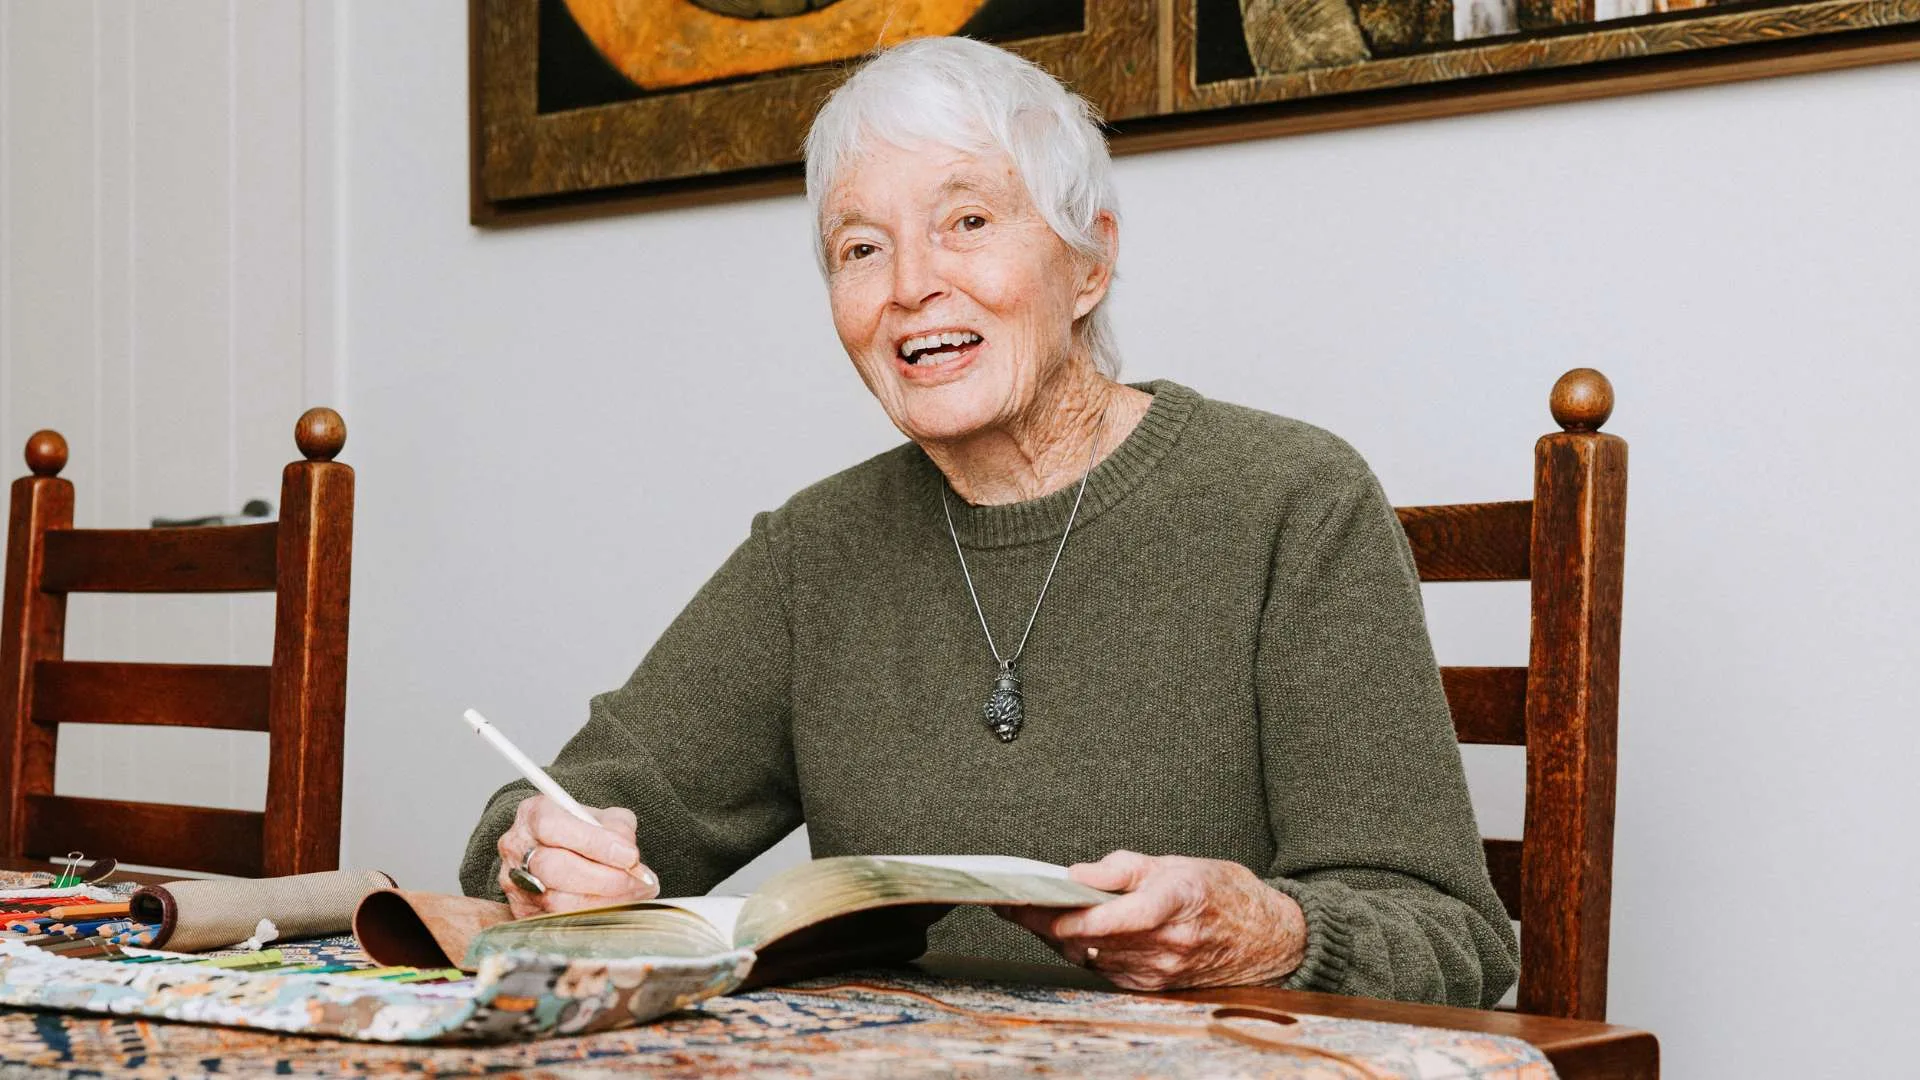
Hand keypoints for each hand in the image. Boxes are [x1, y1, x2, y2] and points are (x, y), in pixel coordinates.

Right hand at [496, 795, 659, 918]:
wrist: (556, 851)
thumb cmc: (581, 832)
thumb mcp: (601, 817)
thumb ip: (617, 828)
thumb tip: (627, 853)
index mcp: (533, 814)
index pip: (555, 827)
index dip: (595, 843)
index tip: (630, 855)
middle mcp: (516, 848)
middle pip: (555, 868)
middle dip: (604, 878)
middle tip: (639, 880)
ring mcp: (514, 883)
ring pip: (556, 900)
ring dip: (604, 901)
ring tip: (635, 894)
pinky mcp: (522, 912)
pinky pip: (558, 921)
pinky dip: (594, 917)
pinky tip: (618, 906)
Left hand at [999, 850, 1306, 990]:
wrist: (1266, 938)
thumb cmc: (1220, 893)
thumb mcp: (1173, 863)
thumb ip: (1121, 868)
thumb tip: (1075, 875)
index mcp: (1174, 904)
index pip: (1113, 917)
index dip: (1069, 916)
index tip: (1031, 905)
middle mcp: (1167, 945)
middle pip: (1090, 938)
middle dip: (1046, 921)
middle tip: (1009, 901)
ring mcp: (1160, 972)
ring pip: (1091, 955)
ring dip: (1057, 935)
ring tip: (1026, 911)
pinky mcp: (1153, 987)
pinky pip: (1105, 969)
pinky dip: (1082, 949)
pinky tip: (1065, 931)